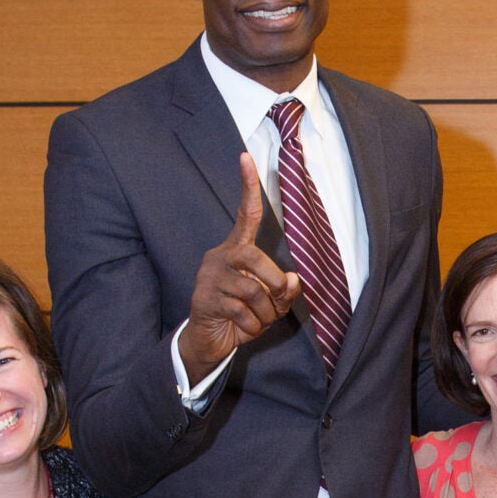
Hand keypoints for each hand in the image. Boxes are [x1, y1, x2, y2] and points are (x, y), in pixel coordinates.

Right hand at [179, 152, 302, 384]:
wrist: (209, 341)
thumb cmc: (241, 316)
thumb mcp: (269, 304)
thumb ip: (282, 290)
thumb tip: (292, 280)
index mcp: (237, 250)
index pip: (246, 214)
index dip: (248, 187)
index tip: (246, 157)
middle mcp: (220, 256)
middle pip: (256, 258)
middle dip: (273, 284)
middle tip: (275, 302)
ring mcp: (209, 277)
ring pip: (252, 290)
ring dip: (264, 313)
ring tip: (256, 320)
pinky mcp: (204, 298)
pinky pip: (241, 311)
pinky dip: (252, 326)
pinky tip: (242, 328)